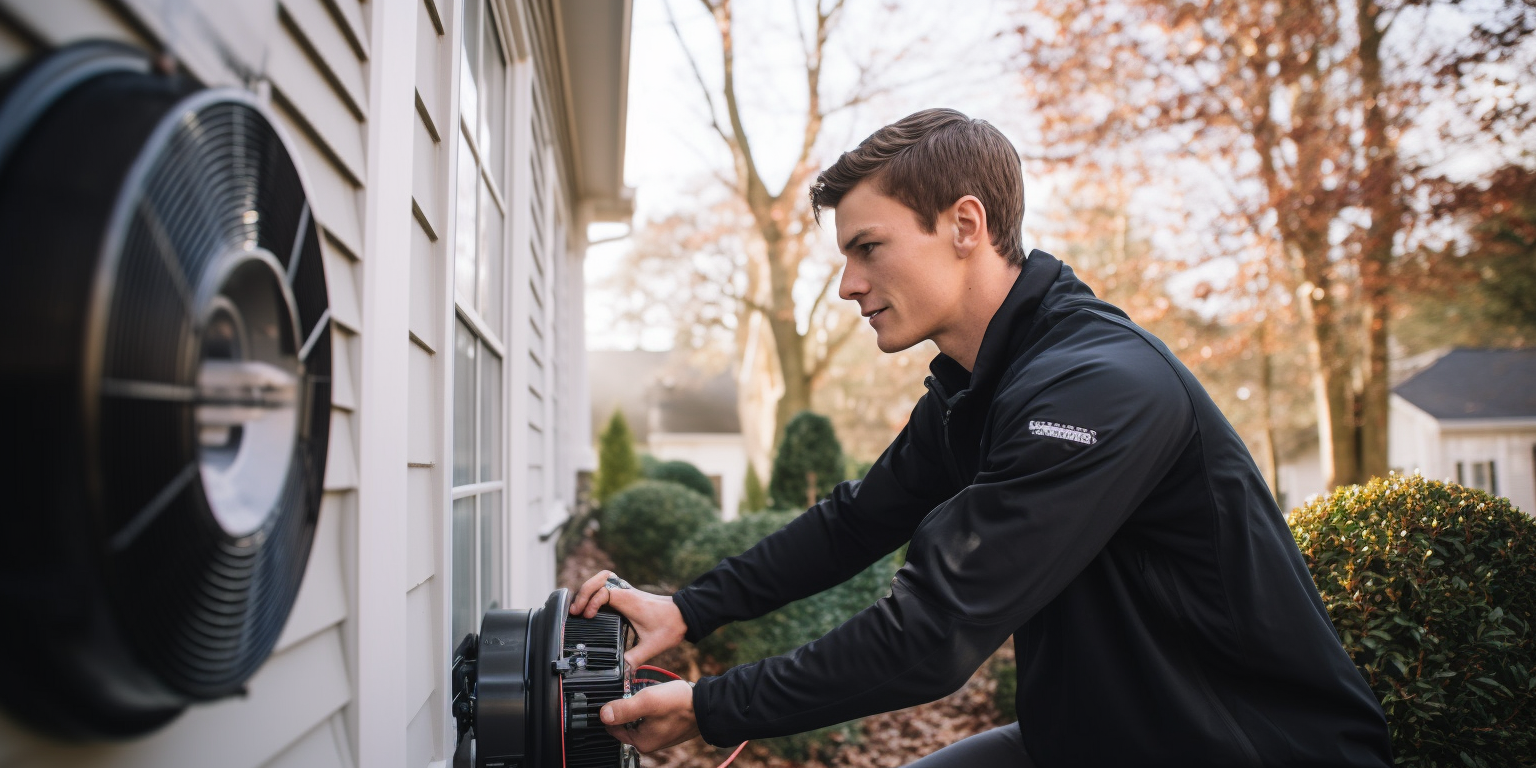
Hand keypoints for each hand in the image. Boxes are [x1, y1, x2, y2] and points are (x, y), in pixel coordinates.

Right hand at [569, 570, 687, 666]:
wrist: (686, 614)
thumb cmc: (670, 626)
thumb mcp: (652, 646)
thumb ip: (634, 659)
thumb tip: (620, 673)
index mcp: (630, 601)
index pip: (604, 592)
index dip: (591, 602)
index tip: (586, 616)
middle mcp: (627, 593)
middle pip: (599, 579)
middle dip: (583, 592)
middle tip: (574, 611)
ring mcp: (627, 592)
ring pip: (603, 578)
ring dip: (589, 588)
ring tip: (579, 605)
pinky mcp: (628, 594)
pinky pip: (608, 584)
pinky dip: (597, 590)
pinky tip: (592, 605)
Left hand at [602, 680, 699, 752]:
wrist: (708, 705)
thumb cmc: (679, 704)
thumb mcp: (647, 701)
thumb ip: (623, 709)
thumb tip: (603, 715)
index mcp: (641, 742)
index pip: (612, 727)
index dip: (611, 711)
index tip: (616, 696)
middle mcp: (648, 743)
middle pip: (625, 723)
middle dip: (627, 708)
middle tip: (635, 693)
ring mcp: (659, 737)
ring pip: (638, 719)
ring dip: (640, 706)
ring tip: (650, 694)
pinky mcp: (667, 729)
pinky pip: (651, 718)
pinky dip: (651, 708)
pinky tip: (659, 699)